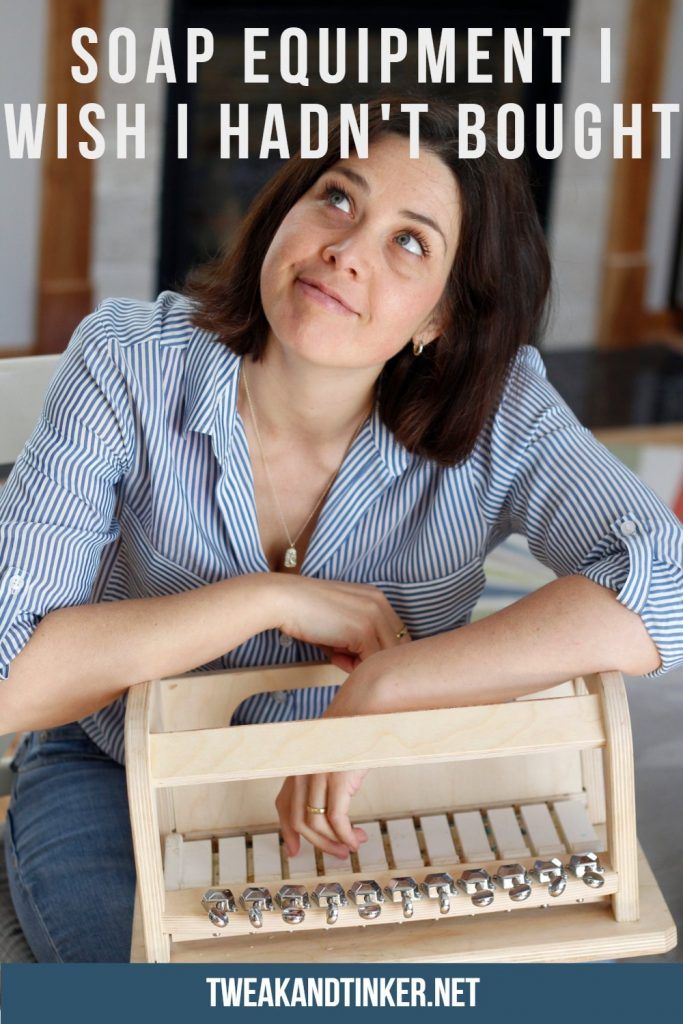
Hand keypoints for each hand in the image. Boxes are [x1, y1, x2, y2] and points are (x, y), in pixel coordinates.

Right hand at [268, 574, 410, 670]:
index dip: (377, 652)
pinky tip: (333, 655)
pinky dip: (352, 666)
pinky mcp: (363, 630)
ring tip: (337, 655)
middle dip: (373, 660)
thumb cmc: (305, 613)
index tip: (354, 656)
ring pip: (386, 657)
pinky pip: (370, 662)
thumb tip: (366, 665)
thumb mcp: (339, 622)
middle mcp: (380, 603)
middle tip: (345, 658)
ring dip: (363, 664)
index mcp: (376, 597)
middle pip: (396, 646)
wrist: (283, 600)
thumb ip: (358, 639)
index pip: (395, 634)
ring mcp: (374, 615)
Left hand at [275, 651, 395, 857]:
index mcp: (301, 762)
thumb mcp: (337, 749)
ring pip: (315, 824)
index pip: (283, 803)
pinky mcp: (337, 776)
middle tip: (336, 854)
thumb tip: (336, 793)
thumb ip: (330, 770)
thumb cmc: (359, 723)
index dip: (287, 830)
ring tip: (351, 846)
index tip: (294, 849)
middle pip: (298, 820)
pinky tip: (355, 839)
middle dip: (317, 844)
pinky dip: (345, 835)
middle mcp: (304, 769)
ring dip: (334, 843)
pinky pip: (336, 819)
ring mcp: (319, 773)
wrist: (370, 702)